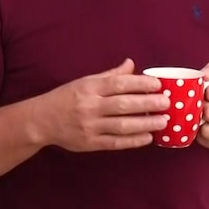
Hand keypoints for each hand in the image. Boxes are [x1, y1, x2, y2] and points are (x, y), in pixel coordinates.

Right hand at [42, 58, 169, 152]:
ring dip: (145, 123)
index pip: (119, 84)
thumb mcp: (84, 81)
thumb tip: (131, 64)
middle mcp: (89, 106)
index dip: (140, 84)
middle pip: (123, 104)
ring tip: (163, 121)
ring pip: (122, 125)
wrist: (41, 120)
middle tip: (167, 103)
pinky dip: (133, 141)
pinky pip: (115, 142)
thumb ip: (109, 75)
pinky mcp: (90, 143)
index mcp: (89, 87)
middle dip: (148, 104)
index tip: (158, 85)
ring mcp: (89, 126)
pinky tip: (148, 137)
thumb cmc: (65, 98)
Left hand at [197, 60, 208, 151]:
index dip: (204, 90)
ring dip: (200, 122)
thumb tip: (203, 75)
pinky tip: (206, 125)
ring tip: (204, 114)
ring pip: (205, 130)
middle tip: (203, 103)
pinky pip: (204, 141)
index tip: (206, 90)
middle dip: (201, 106)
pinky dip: (200, 133)